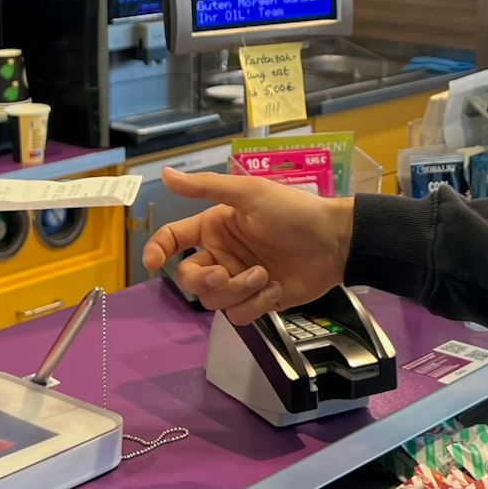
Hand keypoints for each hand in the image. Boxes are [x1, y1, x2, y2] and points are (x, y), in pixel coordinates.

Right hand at [141, 167, 352, 325]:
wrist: (335, 242)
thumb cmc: (293, 211)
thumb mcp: (250, 193)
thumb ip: (206, 187)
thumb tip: (165, 173)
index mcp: (214, 227)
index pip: (173, 240)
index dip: (157, 250)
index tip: (152, 263)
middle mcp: (222, 255)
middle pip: (189, 278)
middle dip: (204, 280)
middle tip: (225, 274)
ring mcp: (240, 280)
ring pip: (213, 301)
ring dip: (238, 291)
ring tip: (265, 276)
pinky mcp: (258, 301)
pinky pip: (238, 315)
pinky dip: (255, 305)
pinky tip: (275, 288)